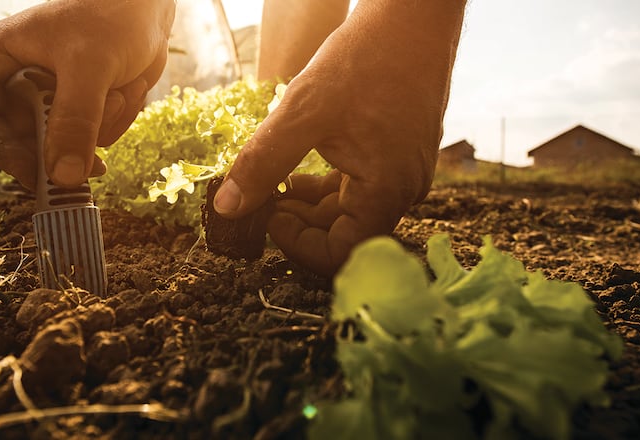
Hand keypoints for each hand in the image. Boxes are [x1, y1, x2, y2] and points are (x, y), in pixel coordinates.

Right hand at [0, 0, 174, 188]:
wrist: (149, 6)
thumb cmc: (111, 16)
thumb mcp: (90, 67)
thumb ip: (75, 120)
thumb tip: (63, 177)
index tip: (36, 173)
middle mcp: (15, 83)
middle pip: (18, 144)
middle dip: (64, 147)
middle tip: (97, 165)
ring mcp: (47, 98)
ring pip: (61, 146)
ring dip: (100, 128)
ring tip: (119, 91)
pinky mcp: (78, 108)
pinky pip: (90, 140)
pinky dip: (115, 121)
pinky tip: (128, 89)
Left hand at [214, 0, 465, 275]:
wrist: (412, 17)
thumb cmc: (365, 59)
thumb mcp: (302, 113)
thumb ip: (264, 163)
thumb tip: (228, 208)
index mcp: (387, 189)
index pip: (342, 253)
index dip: (299, 246)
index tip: (268, 217)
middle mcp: (403, 190)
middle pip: (345, 234)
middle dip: (299, 224)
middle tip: (261, 201)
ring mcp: (404, 173)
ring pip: (350, 211)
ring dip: (309, 206)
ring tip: (275, 184)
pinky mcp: (398, 156)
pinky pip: (360, 187)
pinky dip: (327, 187)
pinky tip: (300, 171)